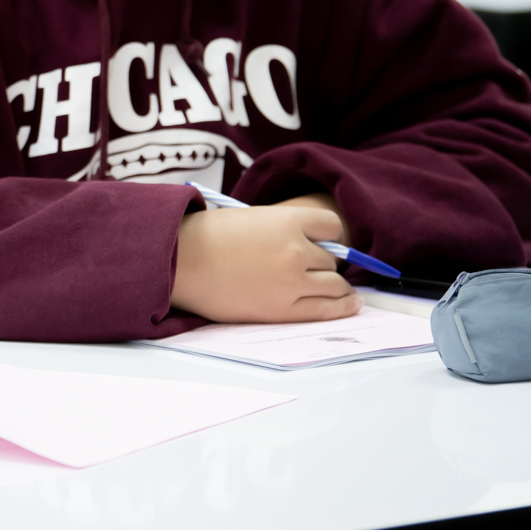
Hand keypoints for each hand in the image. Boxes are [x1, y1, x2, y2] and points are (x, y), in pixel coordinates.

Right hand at [170, 203, 360, 323]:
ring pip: (335, 286)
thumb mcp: (253, 219)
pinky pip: (327, 310)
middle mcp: (295, 251)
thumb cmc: (209, 237)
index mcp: (288, 221)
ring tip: (337, 290)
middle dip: (324, 264)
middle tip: (310, 268)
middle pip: (332, 260)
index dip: (329, 236)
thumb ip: (285, 230)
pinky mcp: (283, 309)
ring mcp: (291, 282)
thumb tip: (316, 248)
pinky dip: (343, 307)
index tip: (324, 243)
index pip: (332, 227)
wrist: (180, 261)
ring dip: (336, 287)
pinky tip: (350, 304)